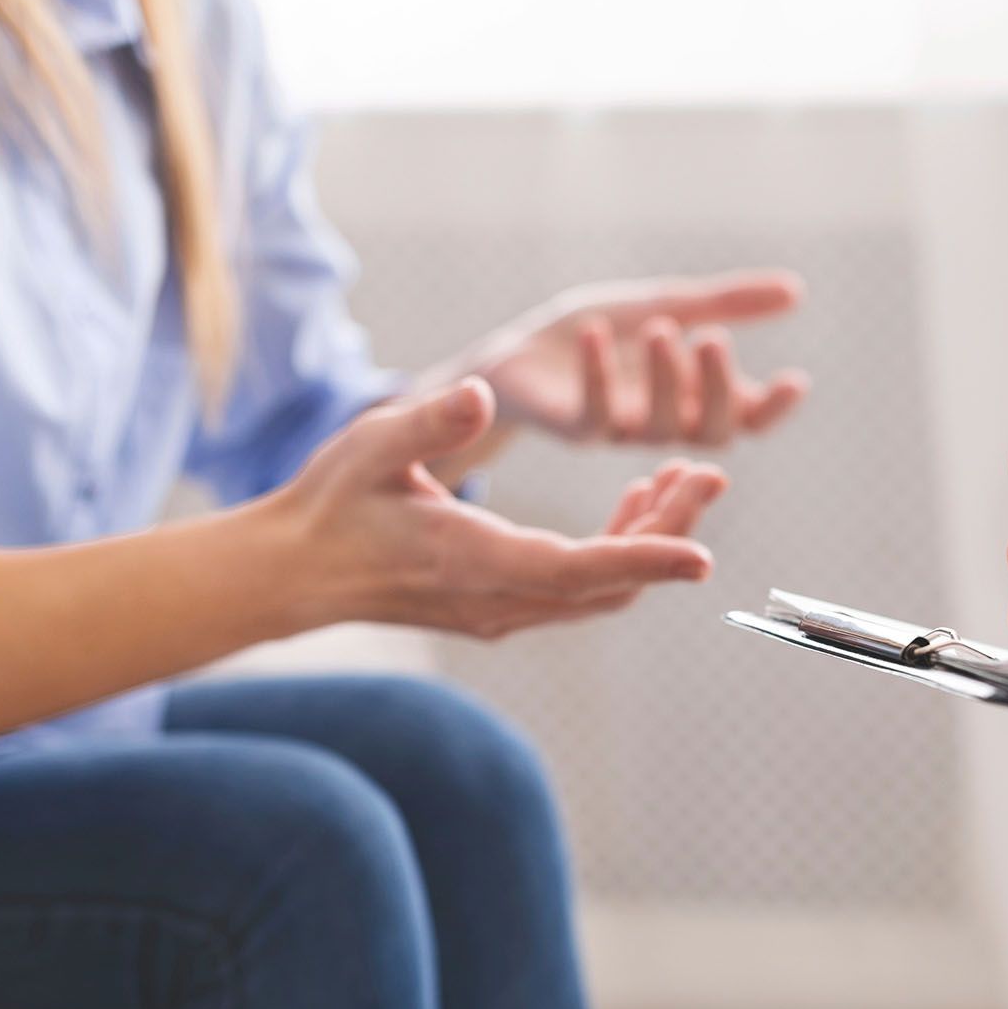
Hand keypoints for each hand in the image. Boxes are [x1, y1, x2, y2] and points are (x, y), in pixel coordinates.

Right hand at [274, 379, 723, 638]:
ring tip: (681, 478)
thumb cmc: (330, 503)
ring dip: (649, 542)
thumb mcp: (371, 447)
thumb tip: (484, 396)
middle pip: (609, 584)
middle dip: (669, 534)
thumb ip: (429, 422)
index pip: (578, 570)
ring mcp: (503, 612)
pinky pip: (581, 590)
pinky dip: (619, 552)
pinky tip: (634, 501)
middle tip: (711, 474)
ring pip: (601, 592)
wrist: (296, 573)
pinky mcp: (503, 608)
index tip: (703, 556)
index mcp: (473, 561)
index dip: (643, 561)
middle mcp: (499, 601)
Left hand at [449, 270, 809, 446]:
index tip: (794, 380)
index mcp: (695, 397)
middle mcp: (666, 421)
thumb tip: (797, 291)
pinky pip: (594, 418)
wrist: (518, 352)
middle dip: (718, 387)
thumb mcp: (666, 304)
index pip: (748, 418)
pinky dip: (598, 376)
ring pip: (659, 426)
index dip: (774, 408)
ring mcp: (622, 431)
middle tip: (714, 337)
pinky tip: (596, 334)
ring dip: (665, 379)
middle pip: (712, 431)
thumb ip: (726, 303)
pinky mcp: (574, 429)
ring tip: (661, 327)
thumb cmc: (597, 334)